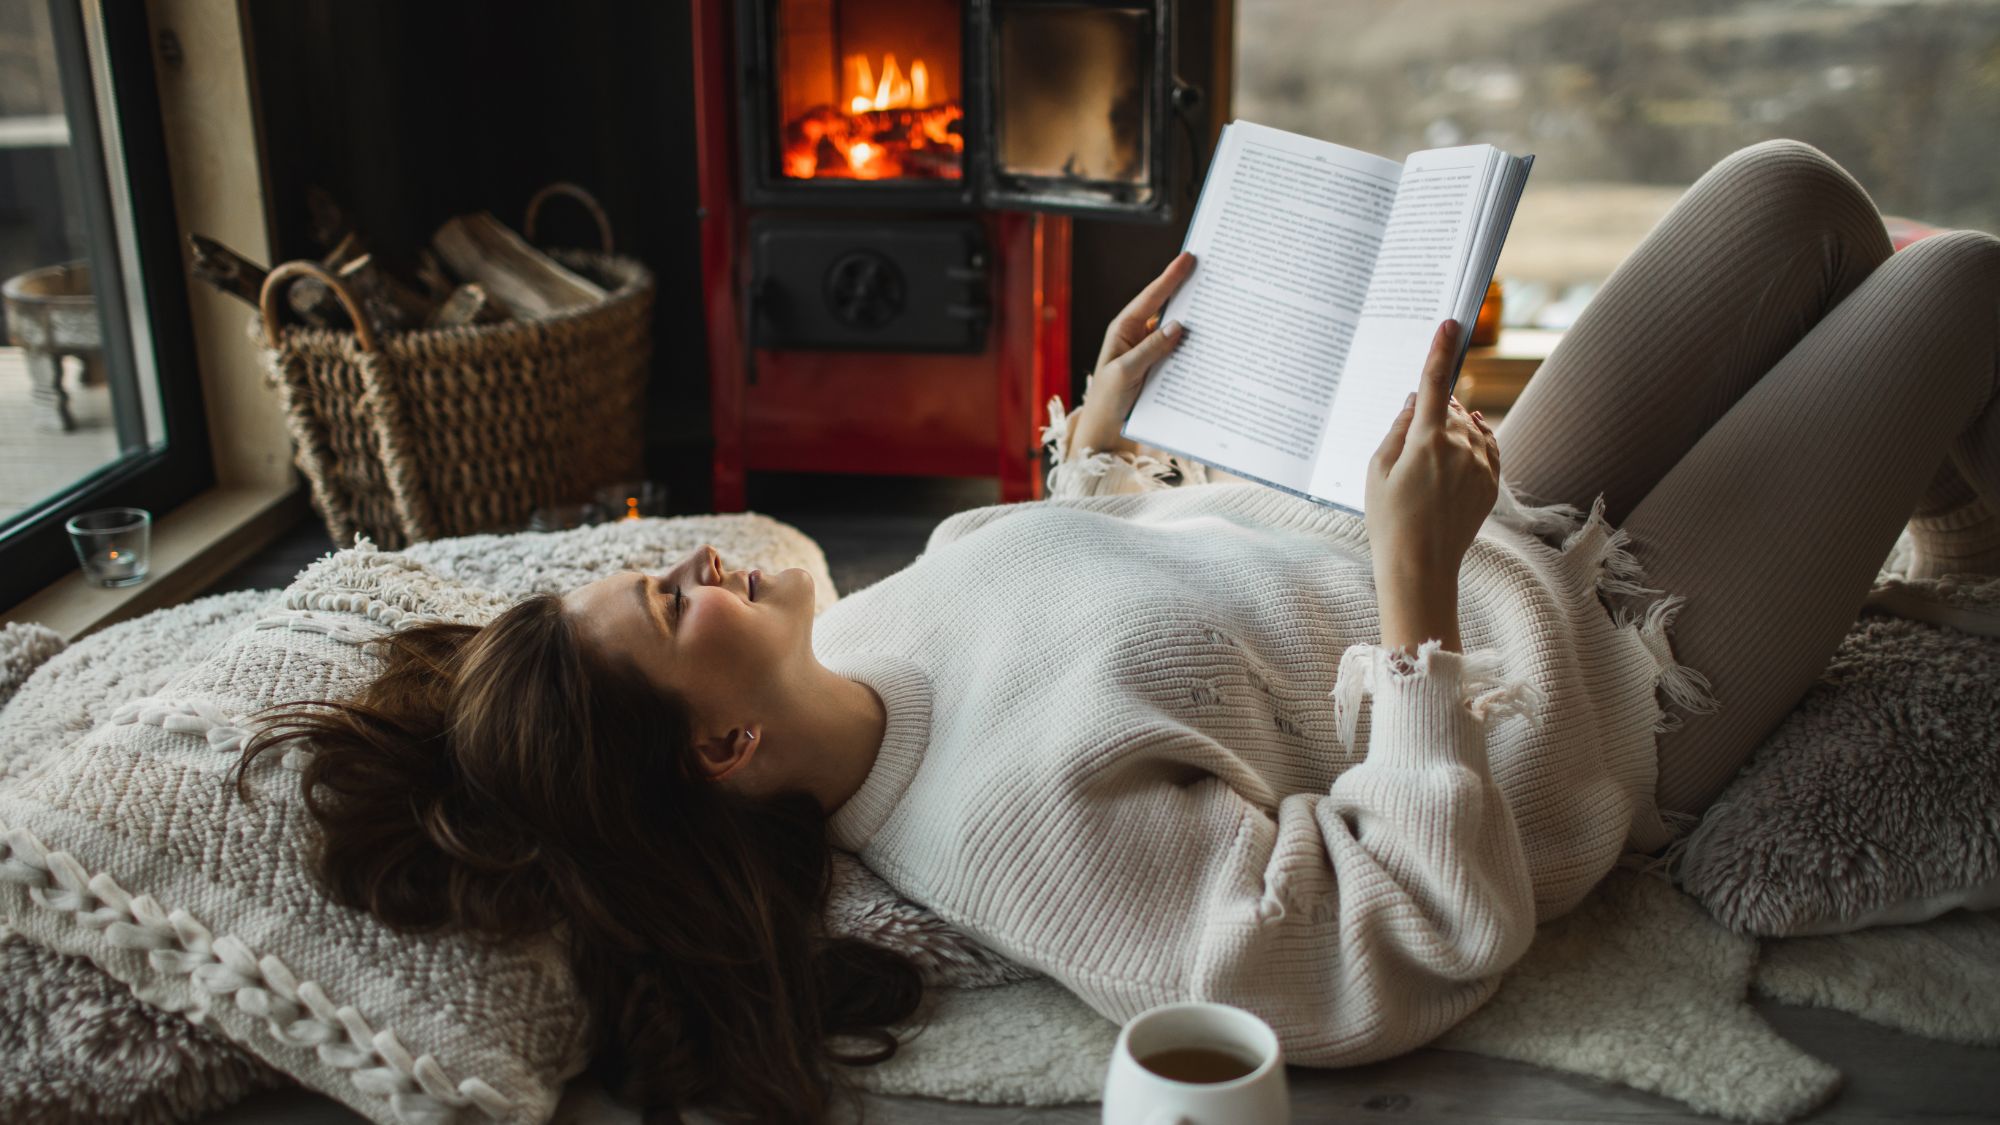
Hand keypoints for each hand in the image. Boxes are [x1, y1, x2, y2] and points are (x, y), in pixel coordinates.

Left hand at [1068, 252, 1196, 456]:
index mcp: (1125, 329)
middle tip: (1214, 272)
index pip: (1152, 297)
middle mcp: (1140, 335)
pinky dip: (1198, 346)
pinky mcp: (1163, 367)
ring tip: (1222, 303)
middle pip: (1169, 308)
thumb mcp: (1125, 372)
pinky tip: (1216, 341)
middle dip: (1189, 290)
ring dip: (1198, 320)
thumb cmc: (1108, 399)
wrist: (1106, 429)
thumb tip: (1179, 326)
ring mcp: (1153, 351)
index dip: (1171, 277)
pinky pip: (1183, 352)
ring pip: (1179, 329)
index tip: (1189, 258)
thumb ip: (1150, 349)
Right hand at [1365, 320, 1499, 644]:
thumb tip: (1413, 403)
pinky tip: (1461, 447)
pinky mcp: (1492, 482)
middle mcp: (1460, 446)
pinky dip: (1475, 440)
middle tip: (1411, 438)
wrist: (1421, 565)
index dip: (1440, 350)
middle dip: (1433, 409)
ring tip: (1428, 459)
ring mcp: (1481, 464)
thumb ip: (1397, 428)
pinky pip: (1487, 446)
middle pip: (1450, 407)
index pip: (1433, 384)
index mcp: (1426, 440)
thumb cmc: (1389, 519)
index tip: (1450, 323)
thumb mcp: (1377, 469)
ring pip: (1469, 426)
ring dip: (1452, 427)